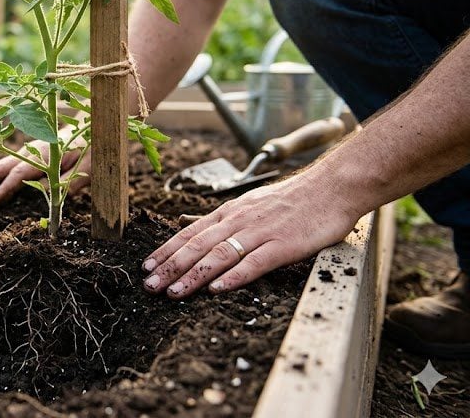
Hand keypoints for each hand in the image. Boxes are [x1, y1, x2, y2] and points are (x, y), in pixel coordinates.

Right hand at [0, 129, 90, 203]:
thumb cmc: (93, 146)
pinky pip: (4, 164)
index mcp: (43, 154)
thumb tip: (54, 198)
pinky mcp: (28, 152)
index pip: (19, 173)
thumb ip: (71, 181)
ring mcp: (27, 150)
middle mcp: (30, 150)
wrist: (93, 122)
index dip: (5, 188)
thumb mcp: (89, 166)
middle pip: (1, 167)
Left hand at [140, 174, 362, 298]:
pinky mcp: (283, 245)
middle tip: (149, 285)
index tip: (146, 266)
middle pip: (197, 245)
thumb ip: (224, 218)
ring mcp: (260, 232)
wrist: (332, 187)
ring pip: (219, 255)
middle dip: (170, 266)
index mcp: (230, 212)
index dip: (166, 250)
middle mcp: (239, 221)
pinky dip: (233, 276)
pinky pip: (254, 263)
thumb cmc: (293, 199)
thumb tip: (192, 223)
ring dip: (193, 275)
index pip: (190, 232)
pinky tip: (216, 289)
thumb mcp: (250, 203)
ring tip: (173, 292)